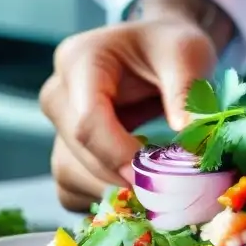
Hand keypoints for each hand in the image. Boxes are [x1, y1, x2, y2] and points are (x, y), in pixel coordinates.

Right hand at [40, 0, 230, 210]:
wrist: (160, 49)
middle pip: (77, 152)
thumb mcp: (187, 52)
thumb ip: (186, 91)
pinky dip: (104, 199)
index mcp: (79, 60)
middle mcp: (58, 93)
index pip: (88, 122)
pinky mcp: (65, 150)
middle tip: (170, 189)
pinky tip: (139, 189)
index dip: (121, 156)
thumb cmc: (170, 46)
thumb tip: (188, 137)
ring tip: (158, 188)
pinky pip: (71, 189)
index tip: (160, 176)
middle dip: (123, 177)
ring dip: (113, 192)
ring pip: (69, 176)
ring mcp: (57, 125)